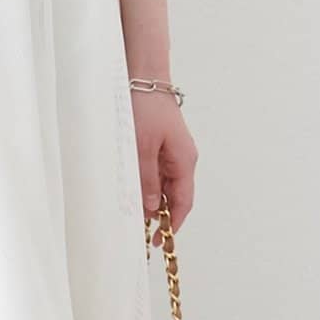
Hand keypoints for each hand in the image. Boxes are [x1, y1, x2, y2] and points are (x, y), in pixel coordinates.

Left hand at [132, 91, 196, 245]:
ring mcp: (172, 152)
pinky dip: (147, 186)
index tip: (161, 241)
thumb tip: (153, 207)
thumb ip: (147, 179)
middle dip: (161, 216)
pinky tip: (134, 193)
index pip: (183, 201)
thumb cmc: (144, 107)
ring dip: (152, 202)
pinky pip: (156, 173)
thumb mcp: (141, 147)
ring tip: (134, 218)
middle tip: (143, 235)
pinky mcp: (161, 146)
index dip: (173, 223)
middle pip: (175, 196)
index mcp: (184, 160)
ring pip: (164, 186)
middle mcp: (182, 159)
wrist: (144, 77)